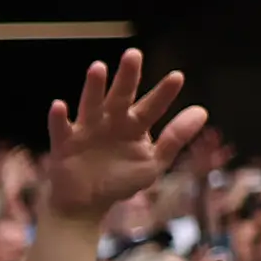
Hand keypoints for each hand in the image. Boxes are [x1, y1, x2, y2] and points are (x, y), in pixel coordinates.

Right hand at [39, 52, 208, 223]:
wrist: (85, 205)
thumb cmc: (120, 181)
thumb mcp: (153, 162)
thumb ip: (175, 137)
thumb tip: (202, 111)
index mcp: (134, 126)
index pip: (152, 106)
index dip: (164, 93)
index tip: (177, 78)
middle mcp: (111, 122)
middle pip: (121, 96)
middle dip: (127, 77)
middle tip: (133, 55)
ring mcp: (87, 131)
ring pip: (91, 105)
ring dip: (93, 88)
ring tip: (98, 68)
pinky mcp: (64, 144)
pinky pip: (61, 129)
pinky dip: (58, 118)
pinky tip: (59, 106)